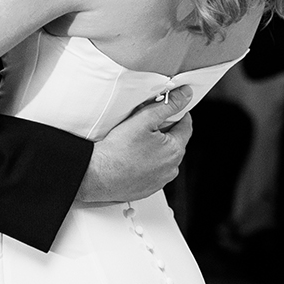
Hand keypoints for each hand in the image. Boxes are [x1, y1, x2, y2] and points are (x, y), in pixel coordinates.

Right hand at [79, 85, 193, 204]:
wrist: (97, 176)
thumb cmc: (117, 150)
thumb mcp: (144, 119)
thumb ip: (168, 105)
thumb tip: (185, 95)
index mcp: (175, 150)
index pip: (186, 125)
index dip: (177, 113)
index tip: (167, 108)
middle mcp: (172, 168)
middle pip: (175, 141)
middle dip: (164, 130)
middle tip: (145, 124)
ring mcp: (160, 180)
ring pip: (164, 157)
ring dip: (156, 148)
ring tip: (136, 142)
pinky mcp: (149, 188)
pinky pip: (153, 170)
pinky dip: (147, 162)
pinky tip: (132, 157)